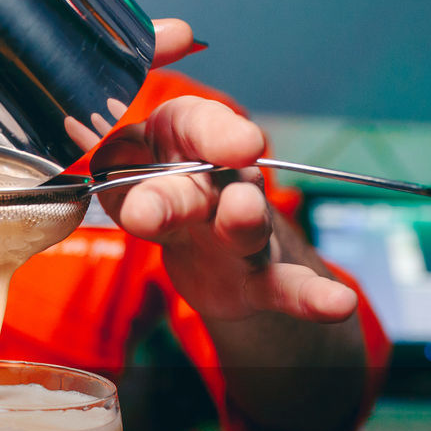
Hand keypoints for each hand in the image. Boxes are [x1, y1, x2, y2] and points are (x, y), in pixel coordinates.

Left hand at [91, 96, 357, 323]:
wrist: (204, 250)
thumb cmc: (160, 196)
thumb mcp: (124, 178)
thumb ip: (113, 171)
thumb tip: (94, 156)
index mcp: (186, 144)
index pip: (196, 124)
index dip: (214, 130)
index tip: (236, 142)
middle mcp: (223, 181)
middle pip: (211, 182)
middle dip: (200, 187)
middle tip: (203, 198)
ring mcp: (243, 231)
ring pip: (247, 226)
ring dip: (244, 221)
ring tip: (243, 216)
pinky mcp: (257, 279)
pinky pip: (287, 288)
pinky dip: (312, 298)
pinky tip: (336, 306)